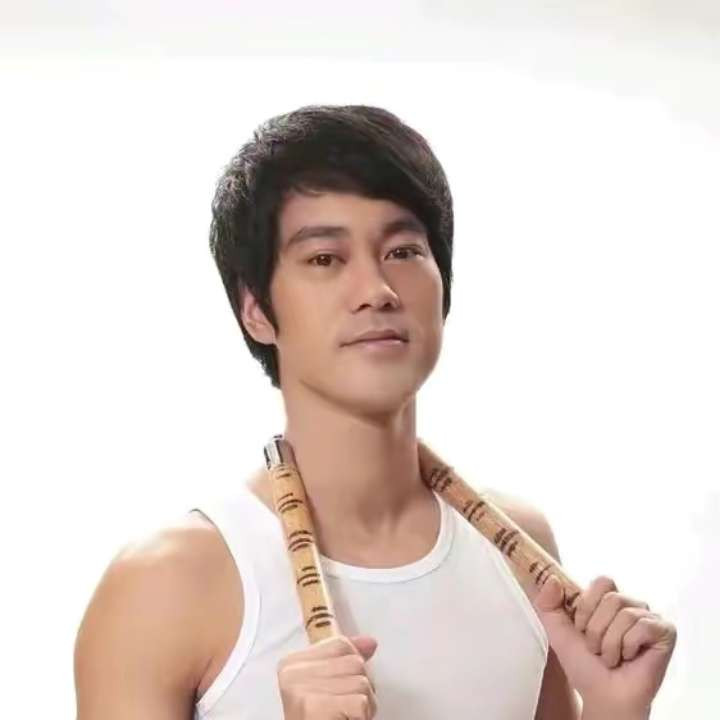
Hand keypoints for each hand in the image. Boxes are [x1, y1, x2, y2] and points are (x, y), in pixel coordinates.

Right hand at [277, 634, 378, 719]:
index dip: (353, 670)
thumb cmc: (319, 718)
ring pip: (362, 682)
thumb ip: (346, 660)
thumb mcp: (329, 686)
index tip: (340, 692)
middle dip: (361, 688)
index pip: (341, 645)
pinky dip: (362, 717)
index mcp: (292, 663)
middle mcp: (292, 673)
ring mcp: (301, 690)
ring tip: (346, 718)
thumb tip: (372, 643)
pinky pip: (360, 703)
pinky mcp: (313, 708)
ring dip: (365, 705)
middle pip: (355, 663)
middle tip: (345, 710)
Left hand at [533, 575, 676, 716]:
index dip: (588, 606)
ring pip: (625, 613)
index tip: (581, 628)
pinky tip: (629, 658)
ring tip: (611, 658)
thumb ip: (547, 603)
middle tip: (597, 649)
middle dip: (596, 629)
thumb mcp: (557, 632)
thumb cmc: (585, 666)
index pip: (603, 582)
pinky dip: (628, 646)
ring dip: (610, 642)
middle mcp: (632, 606)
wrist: (603, 697)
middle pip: (613, 597)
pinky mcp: (666, 633)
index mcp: (608, 601)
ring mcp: (650, 618)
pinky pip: (643, 627)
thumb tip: (552, 579)